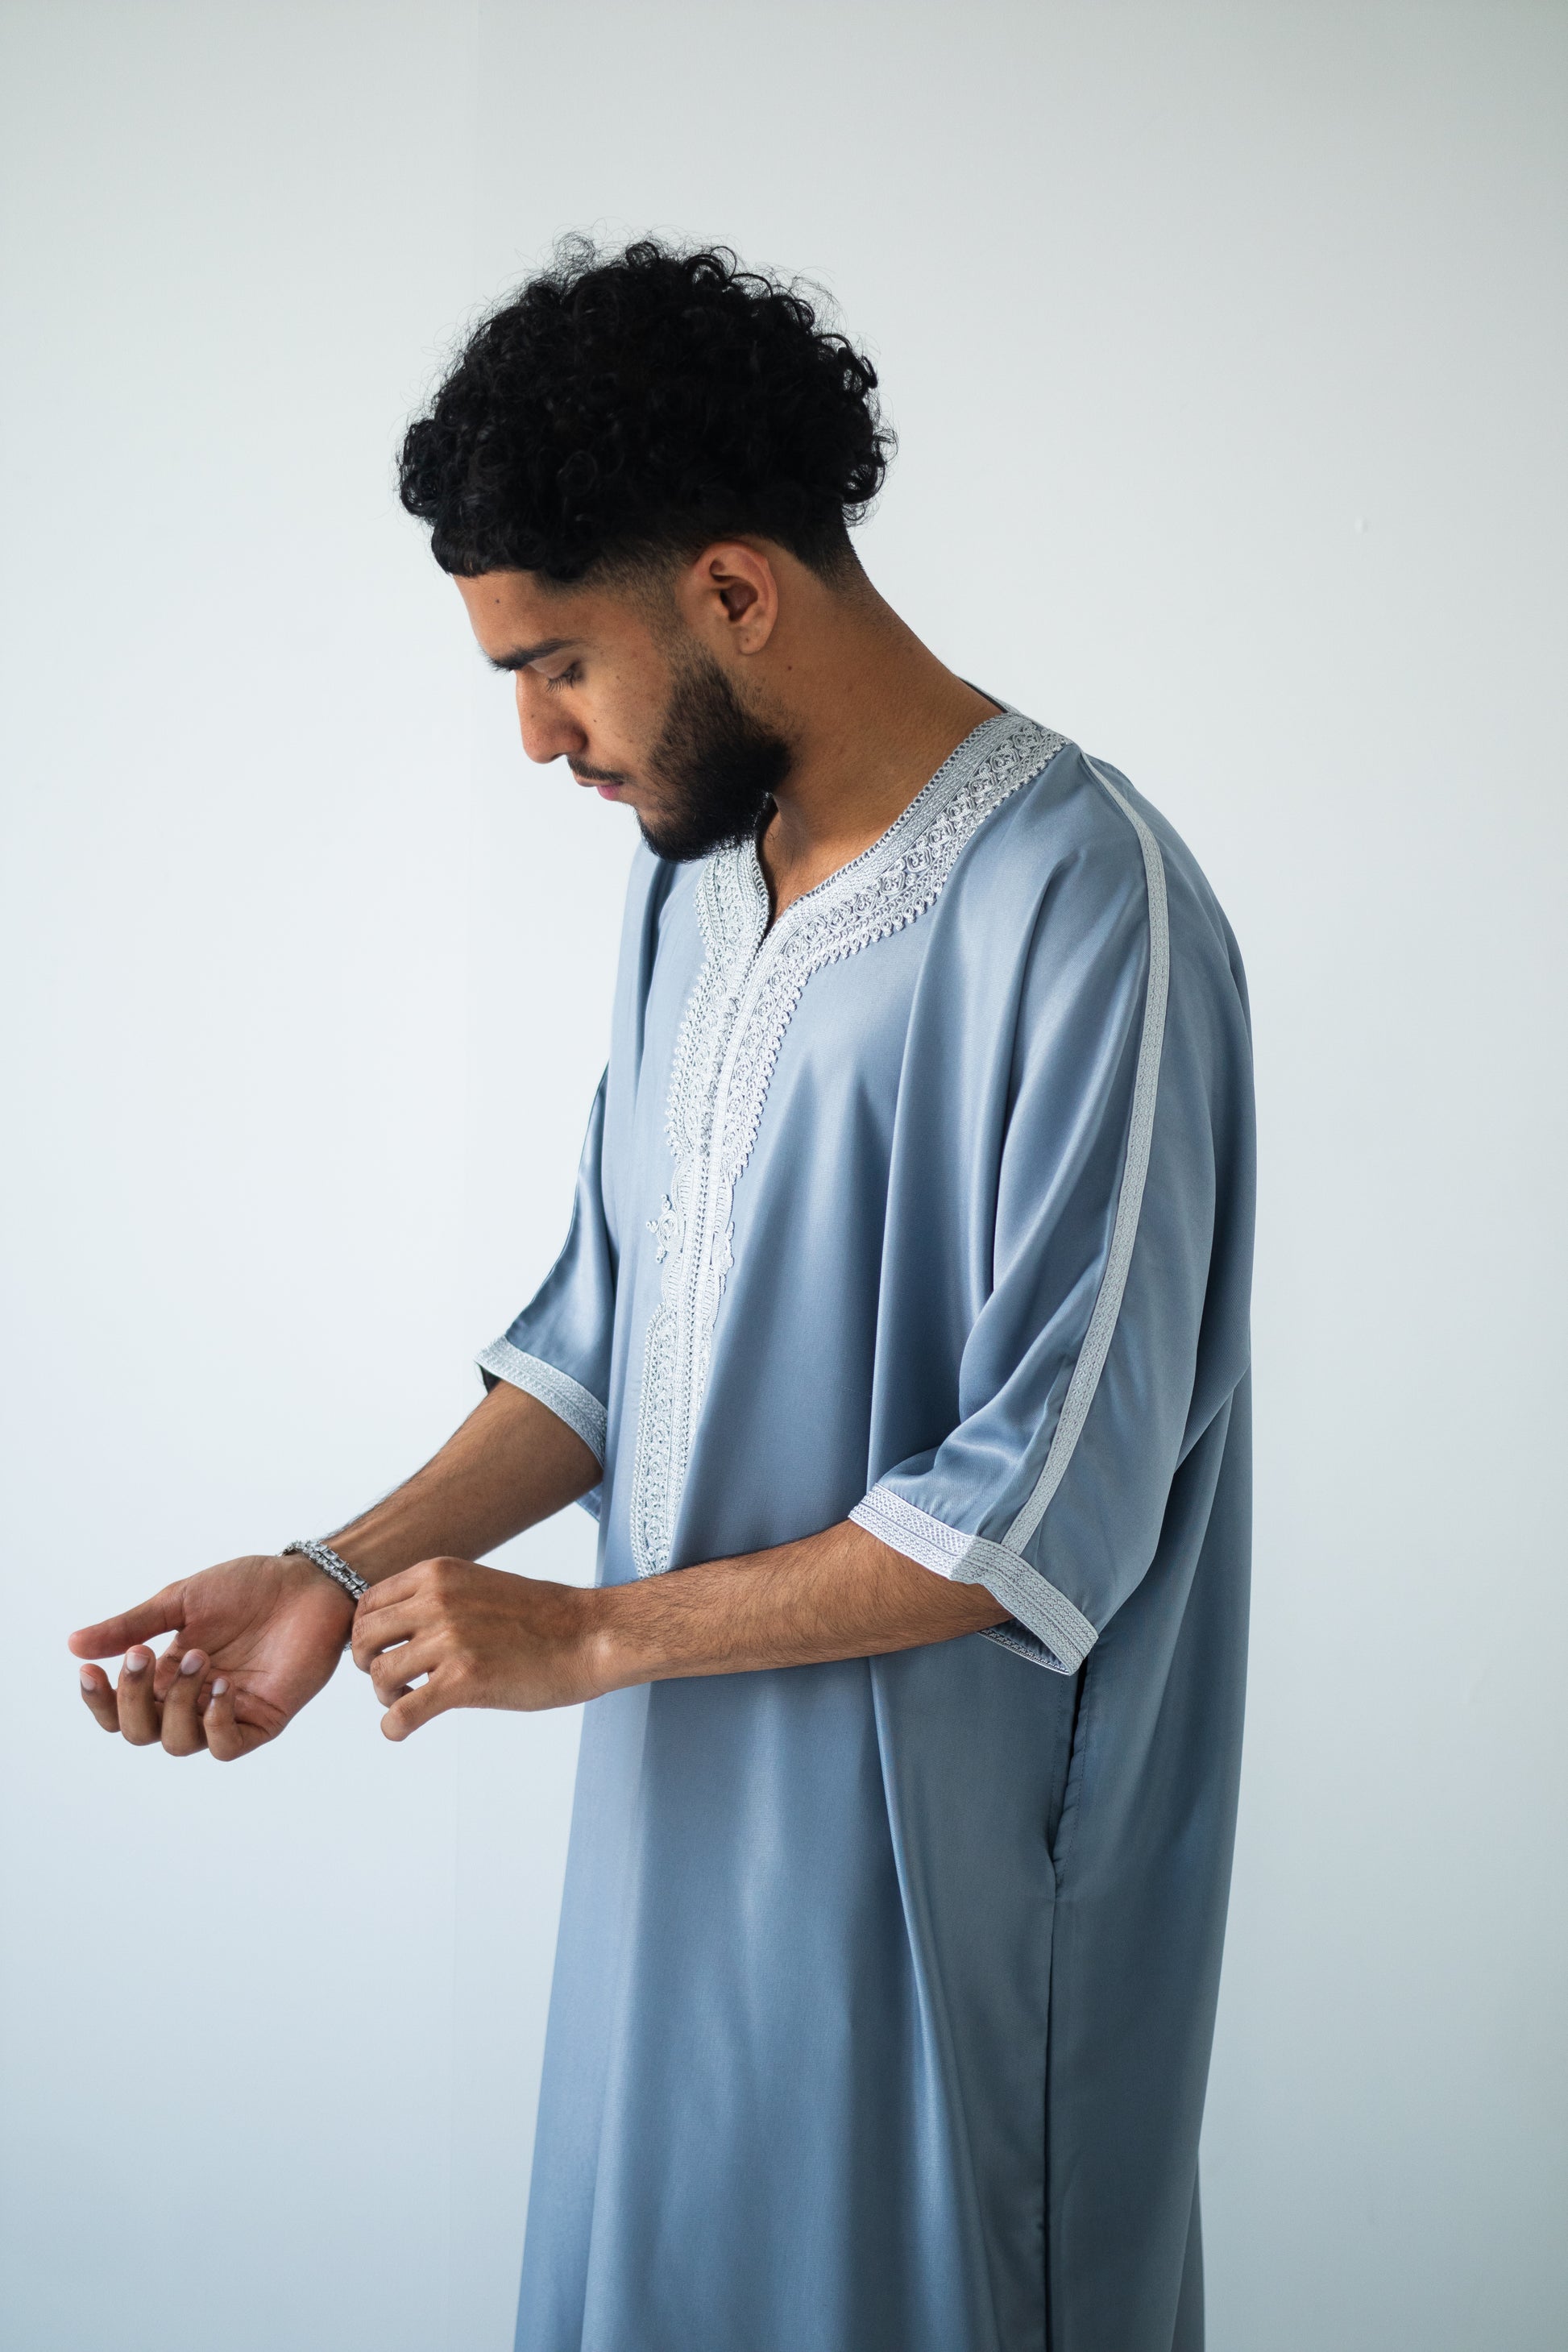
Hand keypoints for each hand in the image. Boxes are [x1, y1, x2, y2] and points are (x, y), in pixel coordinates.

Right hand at [69, 1554, 353, 1759]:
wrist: (305, 1581)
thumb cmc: (247, 1588)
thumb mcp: (181, 1601)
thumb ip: (131, 1626)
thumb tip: (73, 1645)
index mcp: (167, 1676)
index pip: (119, 1710)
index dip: (100, 1700)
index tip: (90, 1670)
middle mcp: (191, 1701)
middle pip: (140, 1732)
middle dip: (134, 1698)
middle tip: (145, 1654)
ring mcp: (226, 1713)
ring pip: (178, 1743)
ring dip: (177, 1704)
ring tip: (198, 1656)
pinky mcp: (263, 1720)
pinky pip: (226, 1747)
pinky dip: (214, 1723)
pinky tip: (221, 1687)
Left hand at [351, 1557, 604, 1740]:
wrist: (590, 1636)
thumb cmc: (542, 1618)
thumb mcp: (479, 1585)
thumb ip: (437, 1598)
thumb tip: (398, 1629)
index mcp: (438, 1574)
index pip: (368, 1603)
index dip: (367, 1634)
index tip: (384, 1651)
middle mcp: (436, 1601)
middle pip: (364, 1639)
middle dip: (370, 1665)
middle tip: (393, 1681)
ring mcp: (449, 1640)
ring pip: (378, 1676)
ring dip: (386, 1696)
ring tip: (410, 1700)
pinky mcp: (463, 1681)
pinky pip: (401, 1714)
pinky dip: (393, 1728)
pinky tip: (403, 1729)